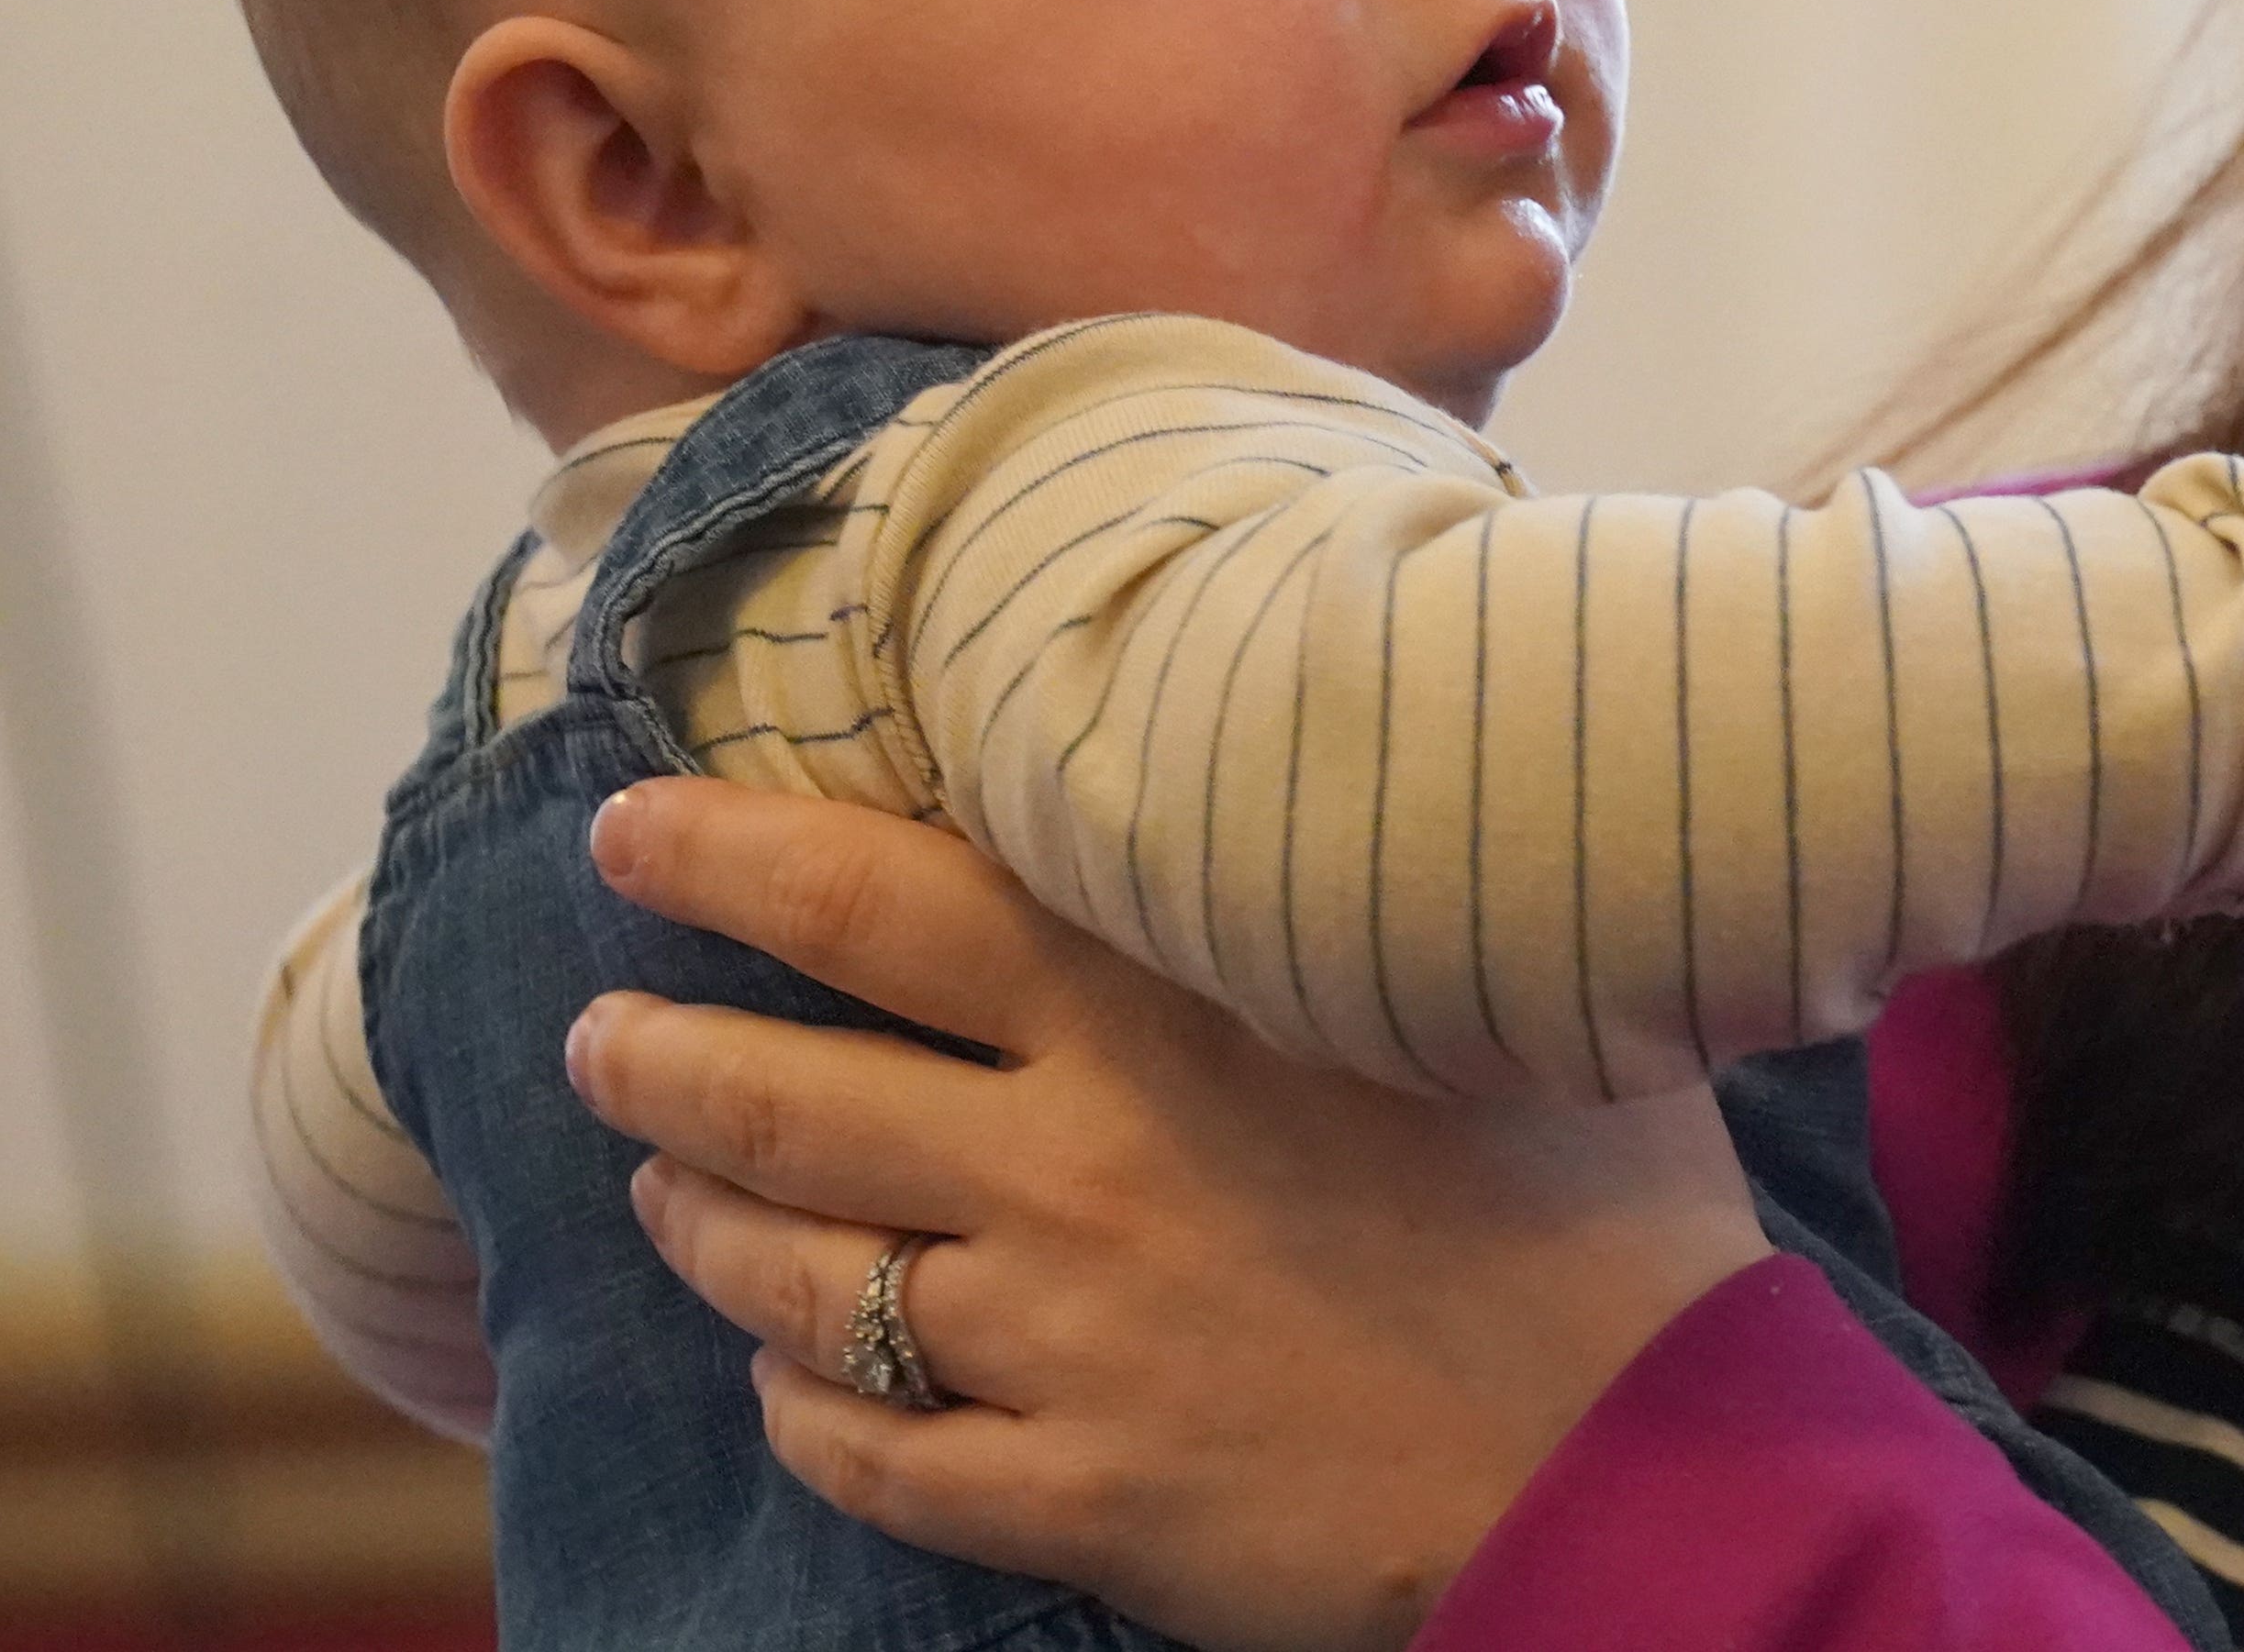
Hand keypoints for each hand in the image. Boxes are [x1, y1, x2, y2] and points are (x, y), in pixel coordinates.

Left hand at [558, 779, 1767, 1651]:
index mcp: (1165, 1007)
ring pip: (794, 1277)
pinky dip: (803, 1415)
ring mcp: (1060, 1340)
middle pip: (785, 1088)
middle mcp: (1076, 1161)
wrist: (1643, 1459)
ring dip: (703, 1222)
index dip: (728, 853)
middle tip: (600, 1029)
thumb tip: (1369, 746)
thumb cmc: (1608, 1201)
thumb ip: (1376, 877)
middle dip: (655, 1050)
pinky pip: (869, 1456)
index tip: (636, 827)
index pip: (876, 895)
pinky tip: (785, 1388)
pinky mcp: (1077, 1496)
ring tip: (662, 1186)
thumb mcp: (1495, 981)